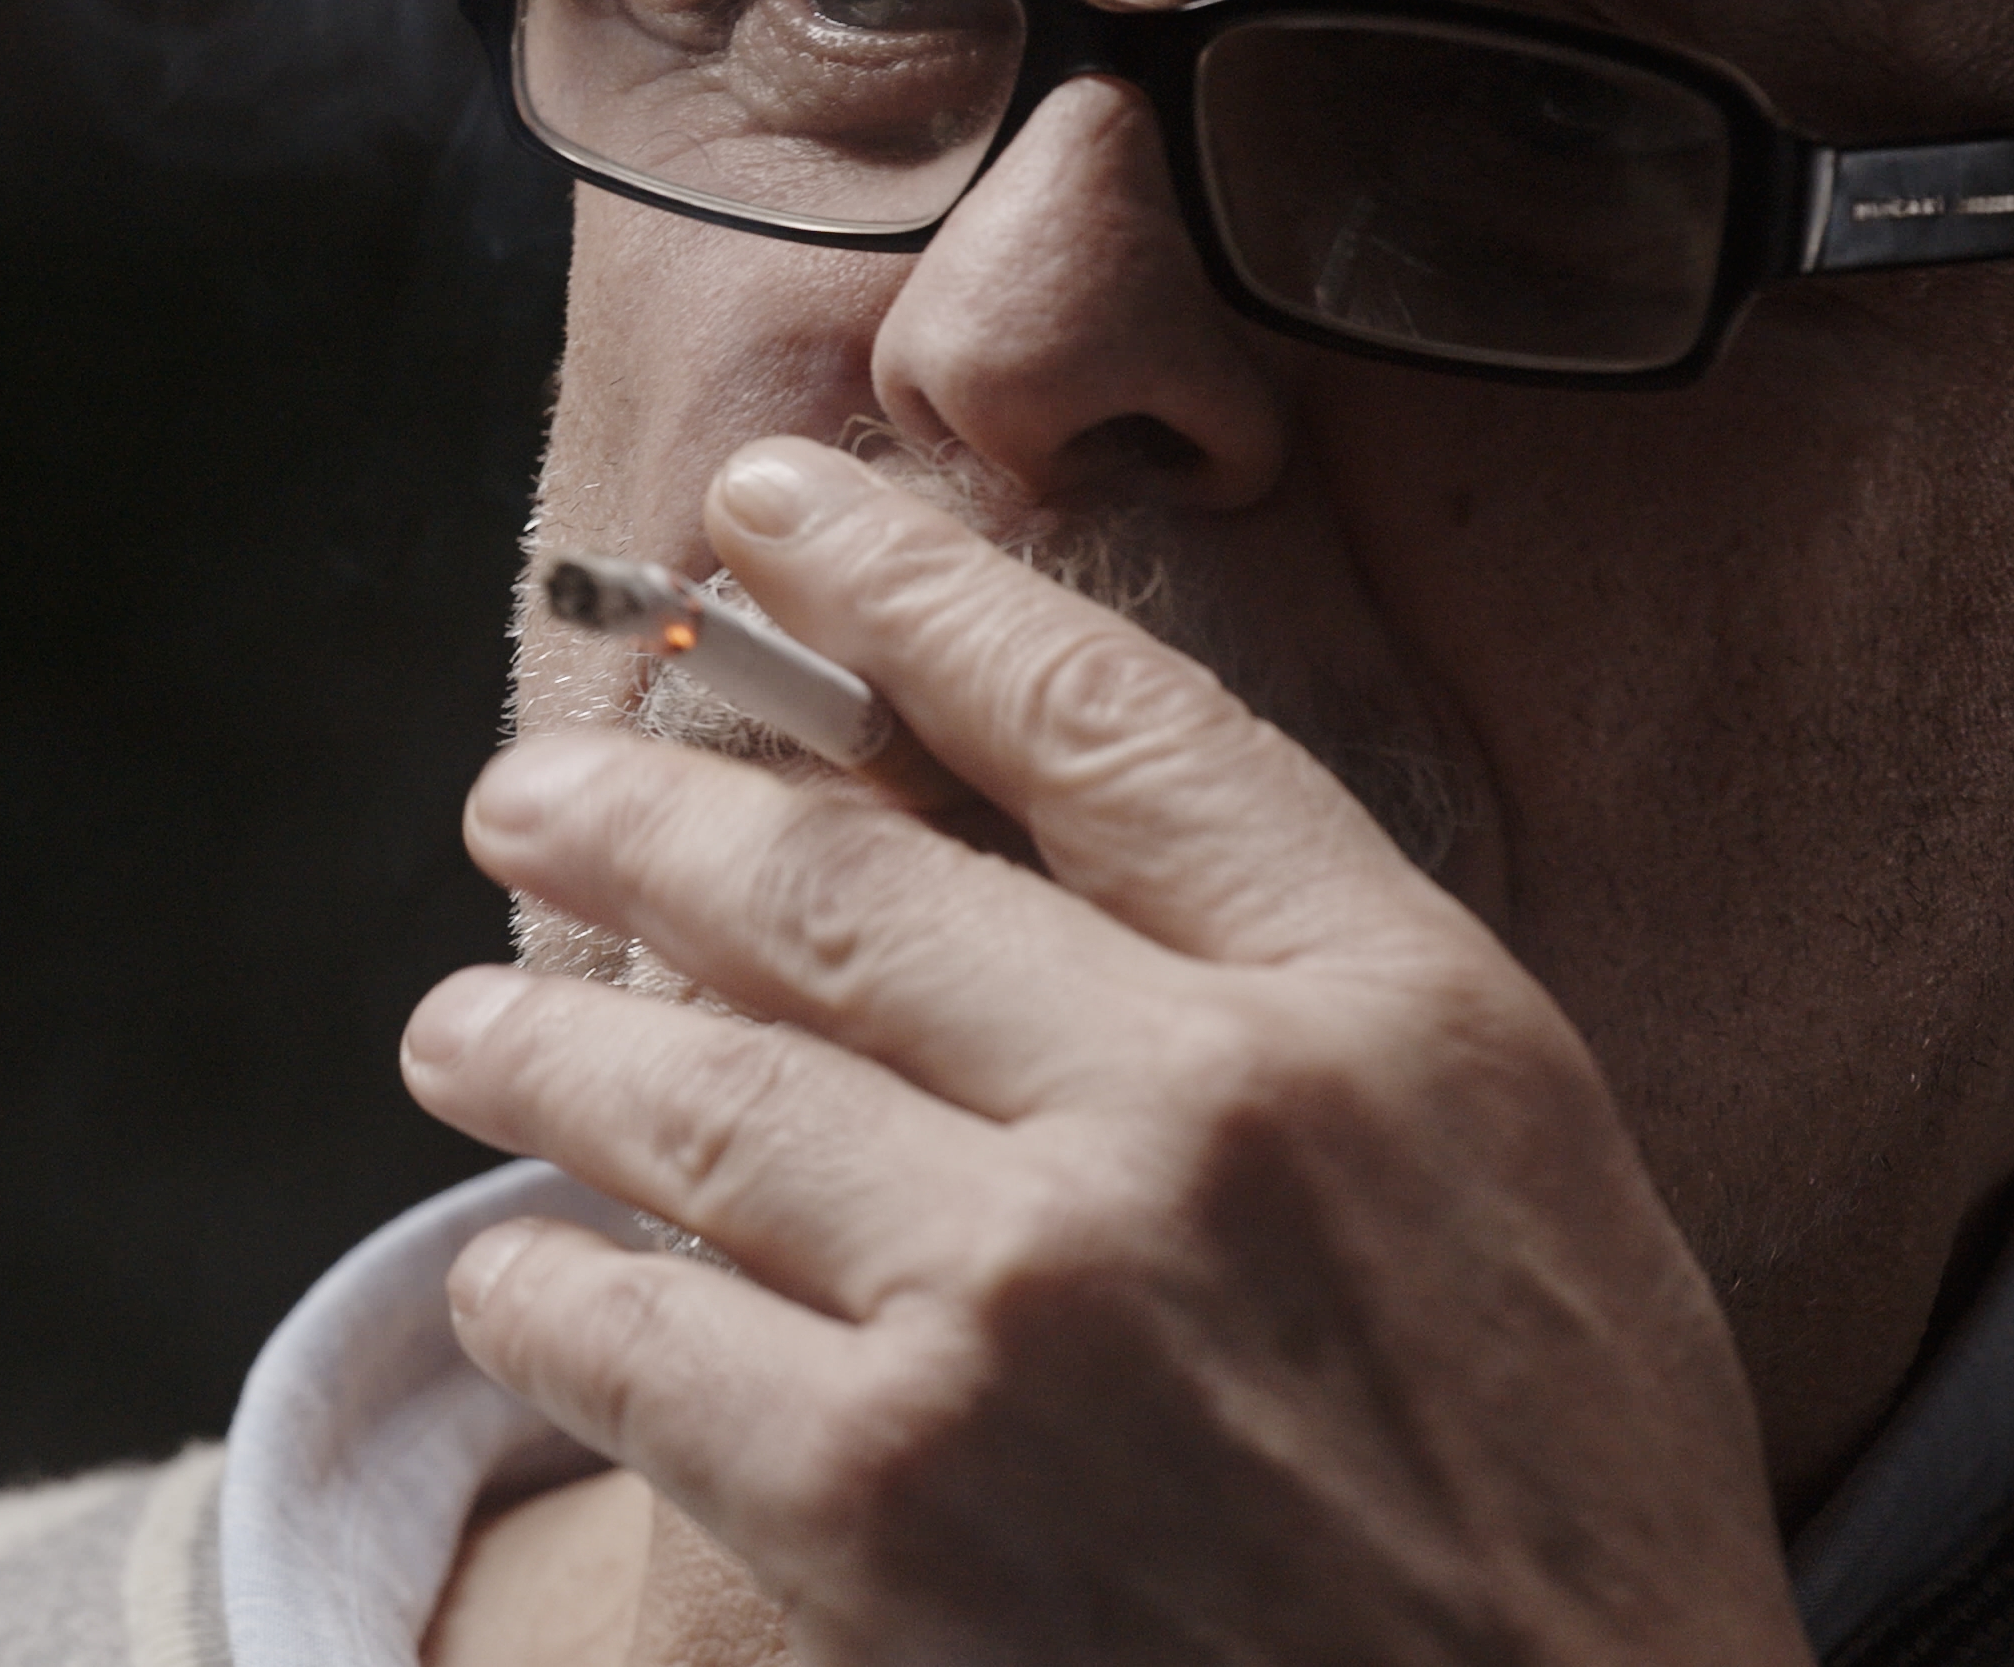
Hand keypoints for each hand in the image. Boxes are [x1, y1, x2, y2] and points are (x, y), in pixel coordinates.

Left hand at [401, 437, 1807, 1665]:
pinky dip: (539, 1288)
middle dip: (632, 812)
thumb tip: (1027, 808)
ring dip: (532, 1041)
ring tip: (457, 1029)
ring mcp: (1026, 1309)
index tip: (760, 506)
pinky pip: (632, 1336)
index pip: (1086, 714)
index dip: (895, 579)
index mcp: (1377, 1001)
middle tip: (522, 789)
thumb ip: (1291, 972)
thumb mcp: (1513, 1158)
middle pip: (830, 882)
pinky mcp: (888, 1507)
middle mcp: (1193, 1116)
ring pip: (690, 1090)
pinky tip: (511, 1272)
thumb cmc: (1556, 1490)